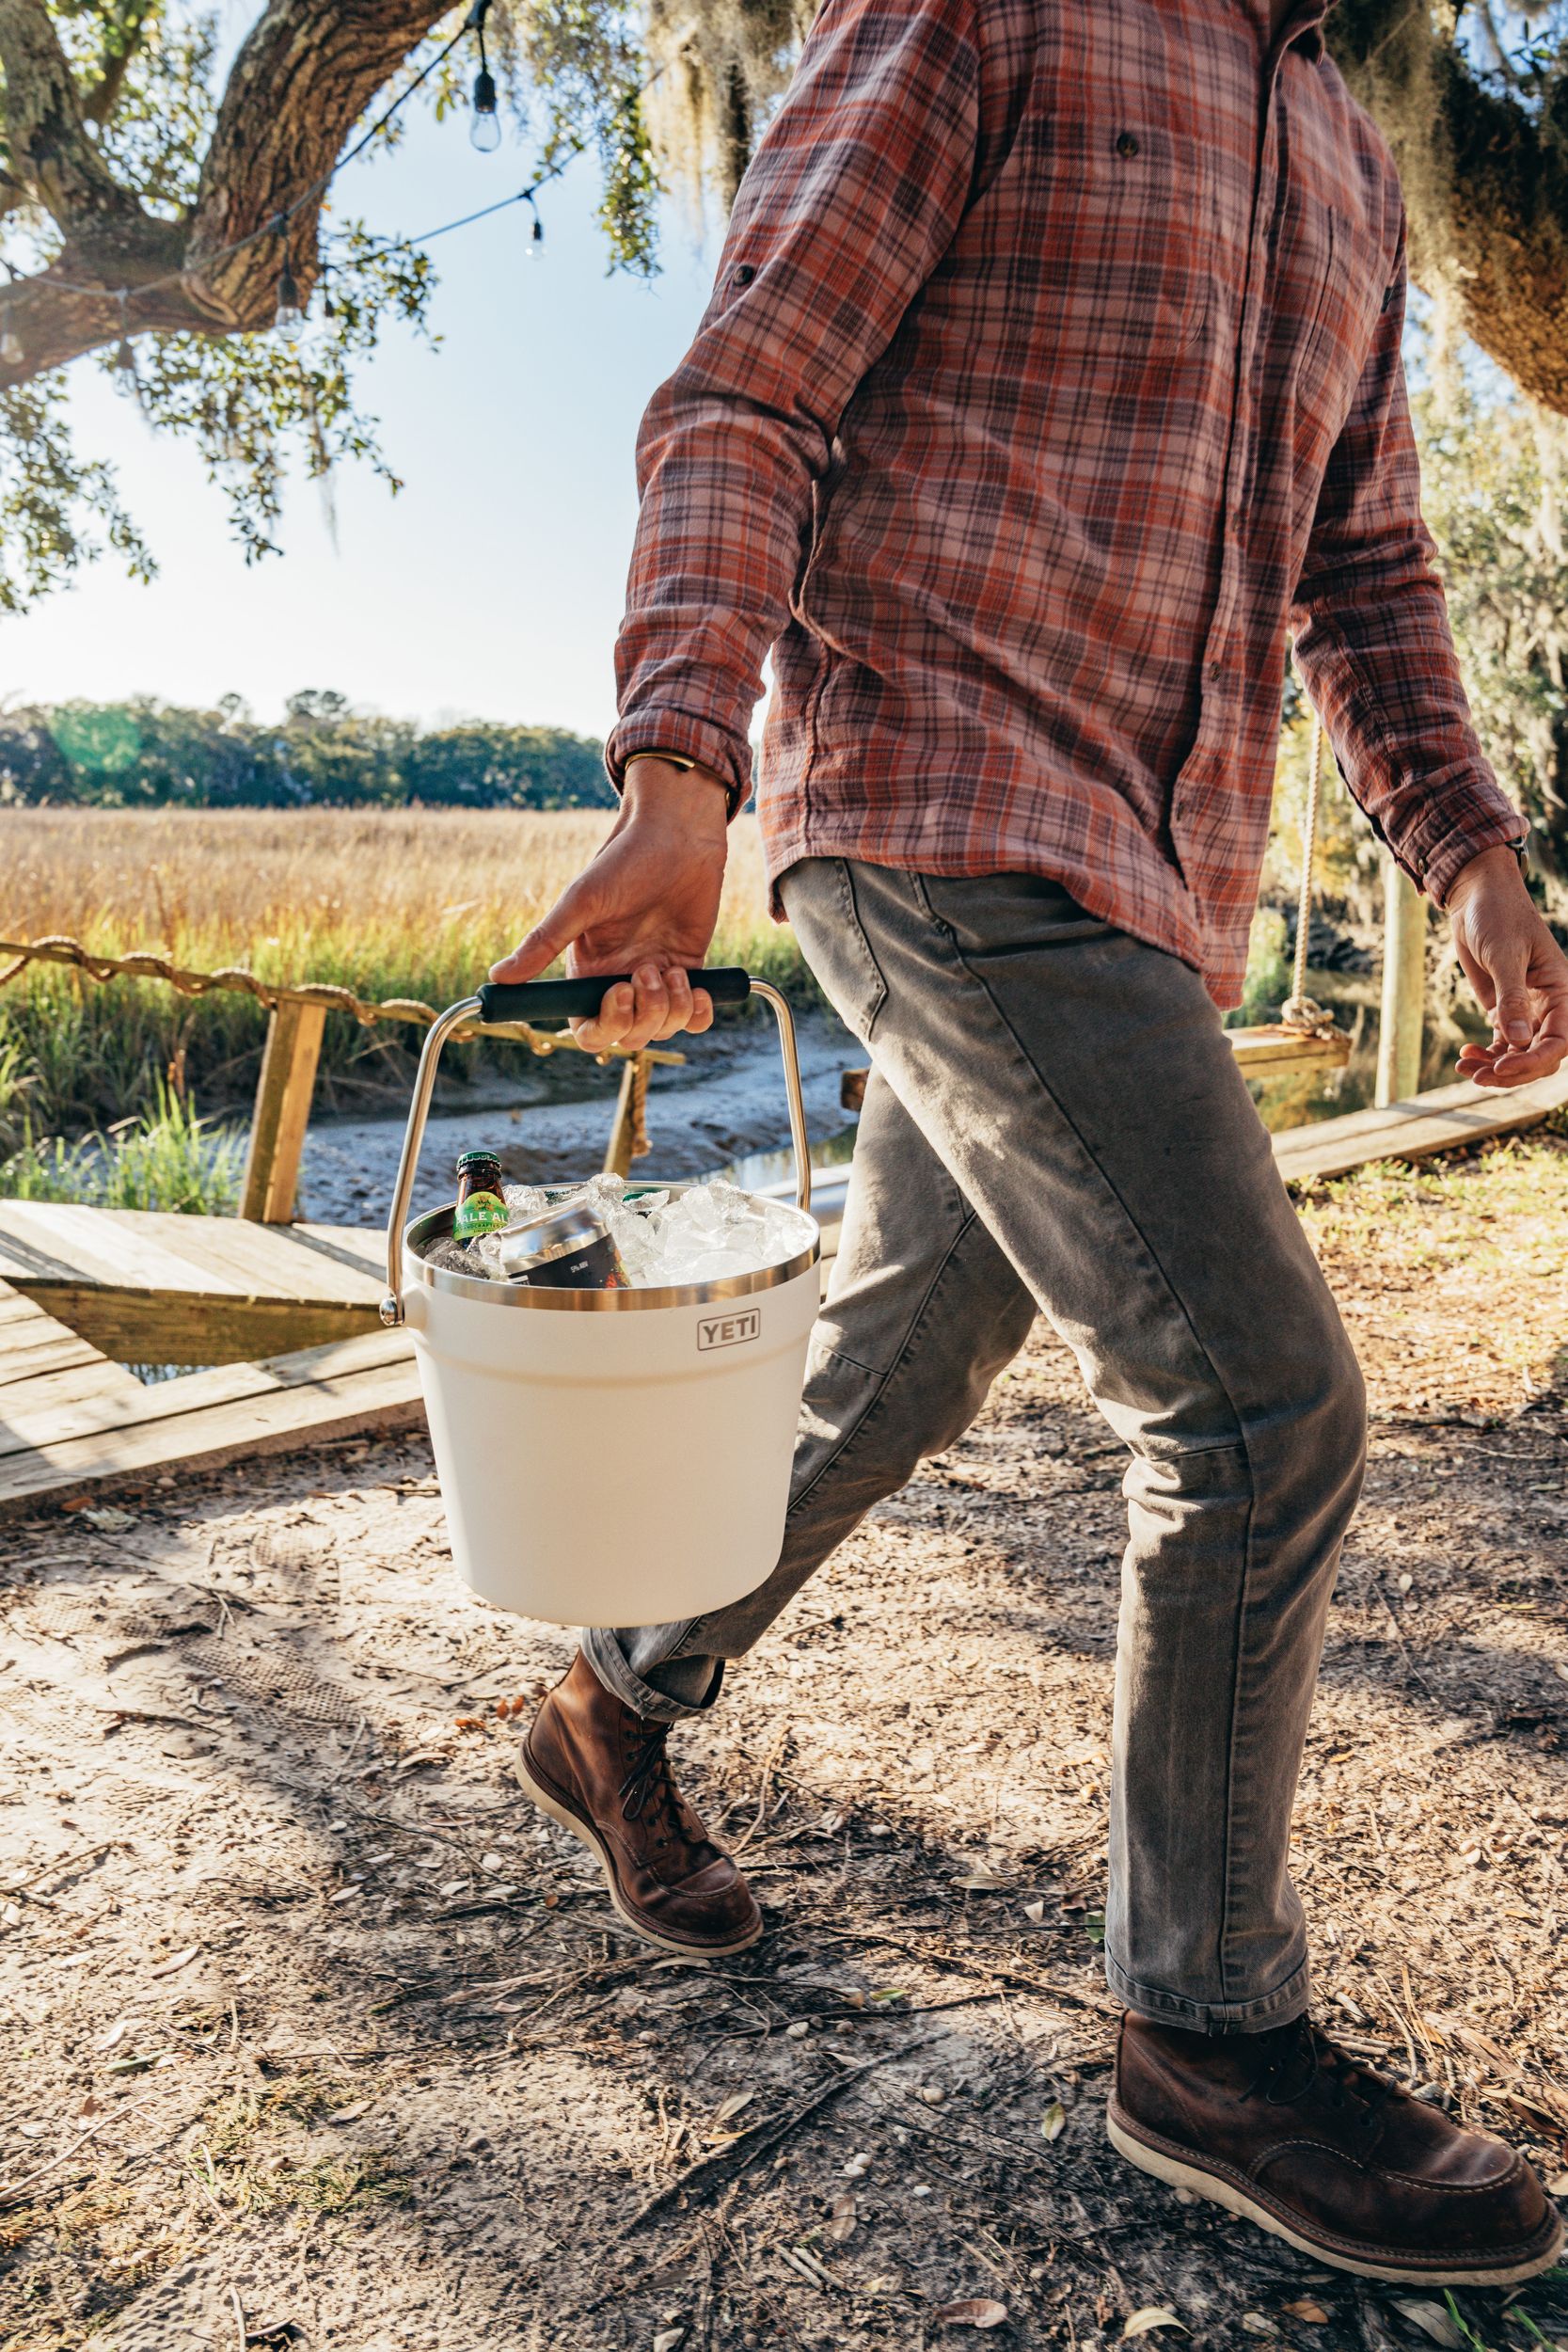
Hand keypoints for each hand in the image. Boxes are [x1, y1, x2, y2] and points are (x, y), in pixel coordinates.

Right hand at [488, 758, 730, 1048]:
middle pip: (627, 1035)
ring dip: (672, 1008)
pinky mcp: (689, 972)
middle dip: (642, 1016)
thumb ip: (542, 943)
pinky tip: (697, 988)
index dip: (603, 1026)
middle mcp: (619, 980)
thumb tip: (495, 977)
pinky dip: (697, 1014)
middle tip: (648, 971)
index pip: (587, 1027)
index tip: (618, 993)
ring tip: (673, 969)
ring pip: (662, 1028)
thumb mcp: (580, 903)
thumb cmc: (624, 862)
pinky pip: (694, 1018)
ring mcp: (656, 979)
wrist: (677, 837)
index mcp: (588, 971)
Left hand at [1446, 843, 1567, 1088]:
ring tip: (1464, 1067)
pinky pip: (1500, 1044)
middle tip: (1476, 1077)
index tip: (1501, 1068)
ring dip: (1493, 1067)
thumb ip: (1512, 999)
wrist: (1475, 899)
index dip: (1533, 1061)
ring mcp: (1524, 1011)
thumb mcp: (1505, 955)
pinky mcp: (1502, 1010)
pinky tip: (1465, 1055)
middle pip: (1539, 1055)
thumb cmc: (1497, 916)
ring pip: (1518, 1054)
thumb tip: (1519, 1042)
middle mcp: (1547, 1006)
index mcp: (1561, 991)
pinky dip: (1485, 1054)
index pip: (1559, 1041)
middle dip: (1511, 1072)